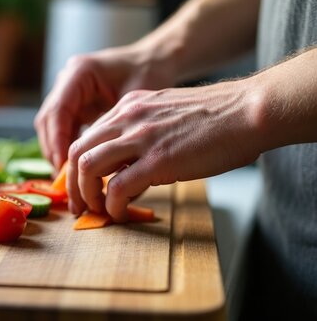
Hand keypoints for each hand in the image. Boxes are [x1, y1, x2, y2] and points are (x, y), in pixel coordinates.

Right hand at [35, 44, 174, 170]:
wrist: (153, 60)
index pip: (58, 110)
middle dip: (53, 148)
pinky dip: (67, 145)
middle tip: (63, 175)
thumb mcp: (134, 101)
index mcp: (80, 72)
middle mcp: (67, 79)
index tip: (63, 165)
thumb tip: (103, 163)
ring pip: (51, 125)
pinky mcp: (73, 101)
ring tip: (67, 175)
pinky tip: (76, 164)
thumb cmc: (149, 74)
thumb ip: (116, 127)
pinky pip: (62, 126)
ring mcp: (67, 90)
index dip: (58, 140)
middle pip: (48, 119)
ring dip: (57, 149)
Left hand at [66, 80, 261, 219]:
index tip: (80, 186)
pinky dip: (112, 205)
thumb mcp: (164, 114)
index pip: (85, 136)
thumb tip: (126, 170)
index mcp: (128, 107)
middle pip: (77, 151)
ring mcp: (140, 138)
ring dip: (87, 195)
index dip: (77, 165)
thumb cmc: (214, 118)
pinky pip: (117, 187)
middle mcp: (127, 118)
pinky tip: (119, 213)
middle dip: (72, 184)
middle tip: (80, 204)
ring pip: (87, 167)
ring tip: (98, 211)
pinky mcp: (158, 160)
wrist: (247, 111)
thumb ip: (140, 135)